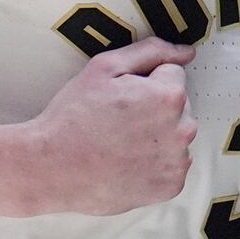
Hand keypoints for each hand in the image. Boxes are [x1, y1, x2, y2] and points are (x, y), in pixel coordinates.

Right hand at [28, 37, 196, 215]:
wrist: (52, 167)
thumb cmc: (75, 115)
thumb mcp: (106, 67)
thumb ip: (151, 51)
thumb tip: (187, 52)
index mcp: (169, 96)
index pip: (172, 74)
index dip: (145, 80)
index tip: (122, 95)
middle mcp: (182, 130)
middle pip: (178, 105)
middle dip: (155, 107)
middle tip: (118, 119)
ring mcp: (177, 162)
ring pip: (175, 135)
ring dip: (157, 135)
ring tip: (120, 142)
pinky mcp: (169, 187)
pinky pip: (171, 164)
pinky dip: (154, 162)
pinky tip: (127, 161)